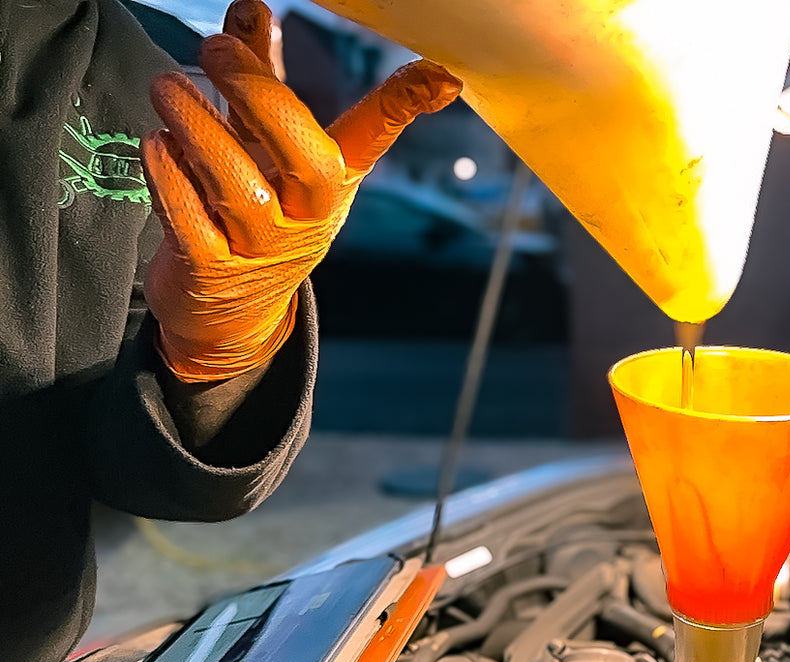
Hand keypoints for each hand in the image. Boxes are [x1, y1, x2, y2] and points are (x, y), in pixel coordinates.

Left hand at [143, 0, 460, 381]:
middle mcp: (308, 215)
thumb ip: (260, 77)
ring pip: (239, 183)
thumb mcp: (268, 147)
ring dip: (198, 126)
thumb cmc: (256, 208)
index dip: (405, 105)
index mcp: (334, 179)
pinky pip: (189, 216)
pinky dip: (169, 173)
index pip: (374, 137)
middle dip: (260, 95)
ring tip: (167, 86)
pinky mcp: (212, 268)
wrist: (231, 313)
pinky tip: (158, 143)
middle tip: (215, 50)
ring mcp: (263, 245)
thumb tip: (250, 7)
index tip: (441, 76)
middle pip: (306, 157)